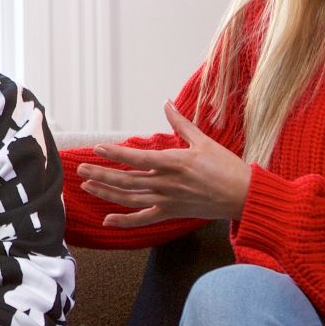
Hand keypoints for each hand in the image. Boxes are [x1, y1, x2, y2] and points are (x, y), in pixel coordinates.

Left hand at [76, 101, 250, 226]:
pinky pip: (144, 220)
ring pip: (130, 199)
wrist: (244, 195)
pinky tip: (107, 220)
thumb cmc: (226, 166)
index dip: (115, 154)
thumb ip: (180, 123)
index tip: (97, 149)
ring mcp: (168, 200)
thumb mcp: (203, 141)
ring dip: (106, 193)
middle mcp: (167, 183)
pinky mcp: (171, 213)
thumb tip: (167, 103)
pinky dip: (124, 222)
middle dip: (101, 174)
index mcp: (174, 162)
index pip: (137, 158)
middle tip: (81, 169)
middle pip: (127, 180)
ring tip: (87, 185)